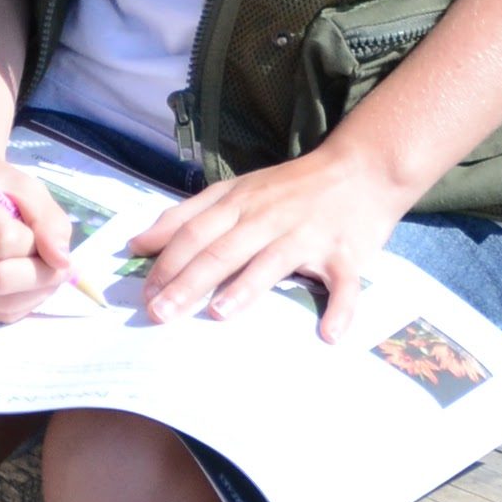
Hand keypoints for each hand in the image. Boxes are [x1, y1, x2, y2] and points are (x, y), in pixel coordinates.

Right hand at [0, 159, 76, 323]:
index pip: (5, 240)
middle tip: (57, 265)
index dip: (35, 241)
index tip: (38, 231)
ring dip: (36, 293)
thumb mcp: (28, 190)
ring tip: (45, 271)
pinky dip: (22, 304)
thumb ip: (49, 221)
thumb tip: (61, 262)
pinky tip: (25, 283)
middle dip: (40, 275)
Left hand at [128, 145, 416, 339]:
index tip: (143, 292)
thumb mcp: (235, 191)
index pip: (195, 232)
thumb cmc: (290, 187)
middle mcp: (269, 218)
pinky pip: (343, 283)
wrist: (362, 168)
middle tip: (160, 313)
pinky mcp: (346, 254)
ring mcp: (308, 236)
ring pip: (273, 261)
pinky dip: (340, 307)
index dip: (167, 261)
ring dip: (247, 287)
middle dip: (188, 281)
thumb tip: (139, 244)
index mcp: (240, 204)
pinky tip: (329, 333)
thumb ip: (187, 215)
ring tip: (219, 313)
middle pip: (222, 250)